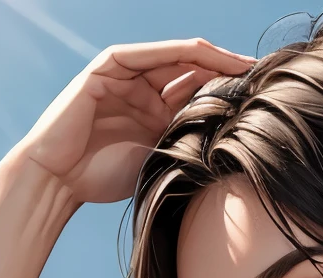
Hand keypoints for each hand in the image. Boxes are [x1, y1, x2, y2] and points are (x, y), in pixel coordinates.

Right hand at [8, 38, 251, 204]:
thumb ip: (185, 142)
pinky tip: (208, 55)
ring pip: (175, 57)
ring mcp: (125, 75)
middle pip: (192, 70)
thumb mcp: (158, 159)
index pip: (197, 93)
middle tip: (263, 77)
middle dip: (228, 71)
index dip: (228, 93)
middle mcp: (142, 87)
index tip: (263, 100)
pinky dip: (178, 52)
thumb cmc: (103, 177)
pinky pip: (148, 53)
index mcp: (154, 111)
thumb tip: (230, 141)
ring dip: (211, 57)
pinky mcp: (107, 67)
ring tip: (243, 65)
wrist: (59, 179)